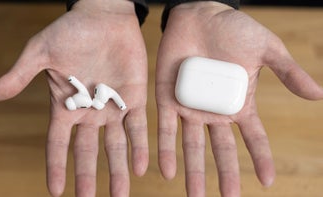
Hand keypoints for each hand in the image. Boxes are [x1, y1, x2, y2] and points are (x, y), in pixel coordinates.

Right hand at [0, 0, 148, 195]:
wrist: (104, 17)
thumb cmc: (70, 31)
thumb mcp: (41, 52)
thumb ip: (20, 74)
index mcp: (66, 106)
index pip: (58, 144)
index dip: (56, 166)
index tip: (56, 191)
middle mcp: (90, 112)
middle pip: (88, 152)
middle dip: (88, 177)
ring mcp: (113, 107)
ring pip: (116, 146)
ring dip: (119, 170)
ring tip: (121, 194)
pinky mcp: (135, 97)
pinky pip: (139, 127)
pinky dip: (140, 146)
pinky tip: (142, 167)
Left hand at [156, 2, 322, 196]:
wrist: (200, 15)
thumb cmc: (234, 29)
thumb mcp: (266, 49)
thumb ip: (288, 72)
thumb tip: (319, 95)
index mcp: (239, 103)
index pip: (253, 138)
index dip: (261, 159)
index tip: (267, 182)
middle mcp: (214, 111)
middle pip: (221, 150)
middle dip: (225, 174)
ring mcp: (190, 107)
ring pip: (192, 146)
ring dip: (193, 172)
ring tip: (194, 195)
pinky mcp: (168, 99)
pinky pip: (165, 128)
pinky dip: (166, 149)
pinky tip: (166, 171)